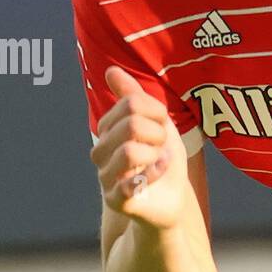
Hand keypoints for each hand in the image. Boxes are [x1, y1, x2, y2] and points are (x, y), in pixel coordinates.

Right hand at [92, 65, 189, 228]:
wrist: (172, 199)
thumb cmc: (162, 159)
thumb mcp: (156, 124)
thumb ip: (134, 97)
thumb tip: (111, 70)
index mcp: (107, 130)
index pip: (132, 103)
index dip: (157, 112)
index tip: (163, 126)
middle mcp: (100, 152)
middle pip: (131, 125)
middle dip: (158, 134)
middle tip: (161, 146)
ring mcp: (105, 177)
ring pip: (129, 152)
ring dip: (156, 154)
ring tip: (159, 160)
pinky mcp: (116, 201)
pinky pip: (133, 182)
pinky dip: (155, 174)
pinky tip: (159, 172)